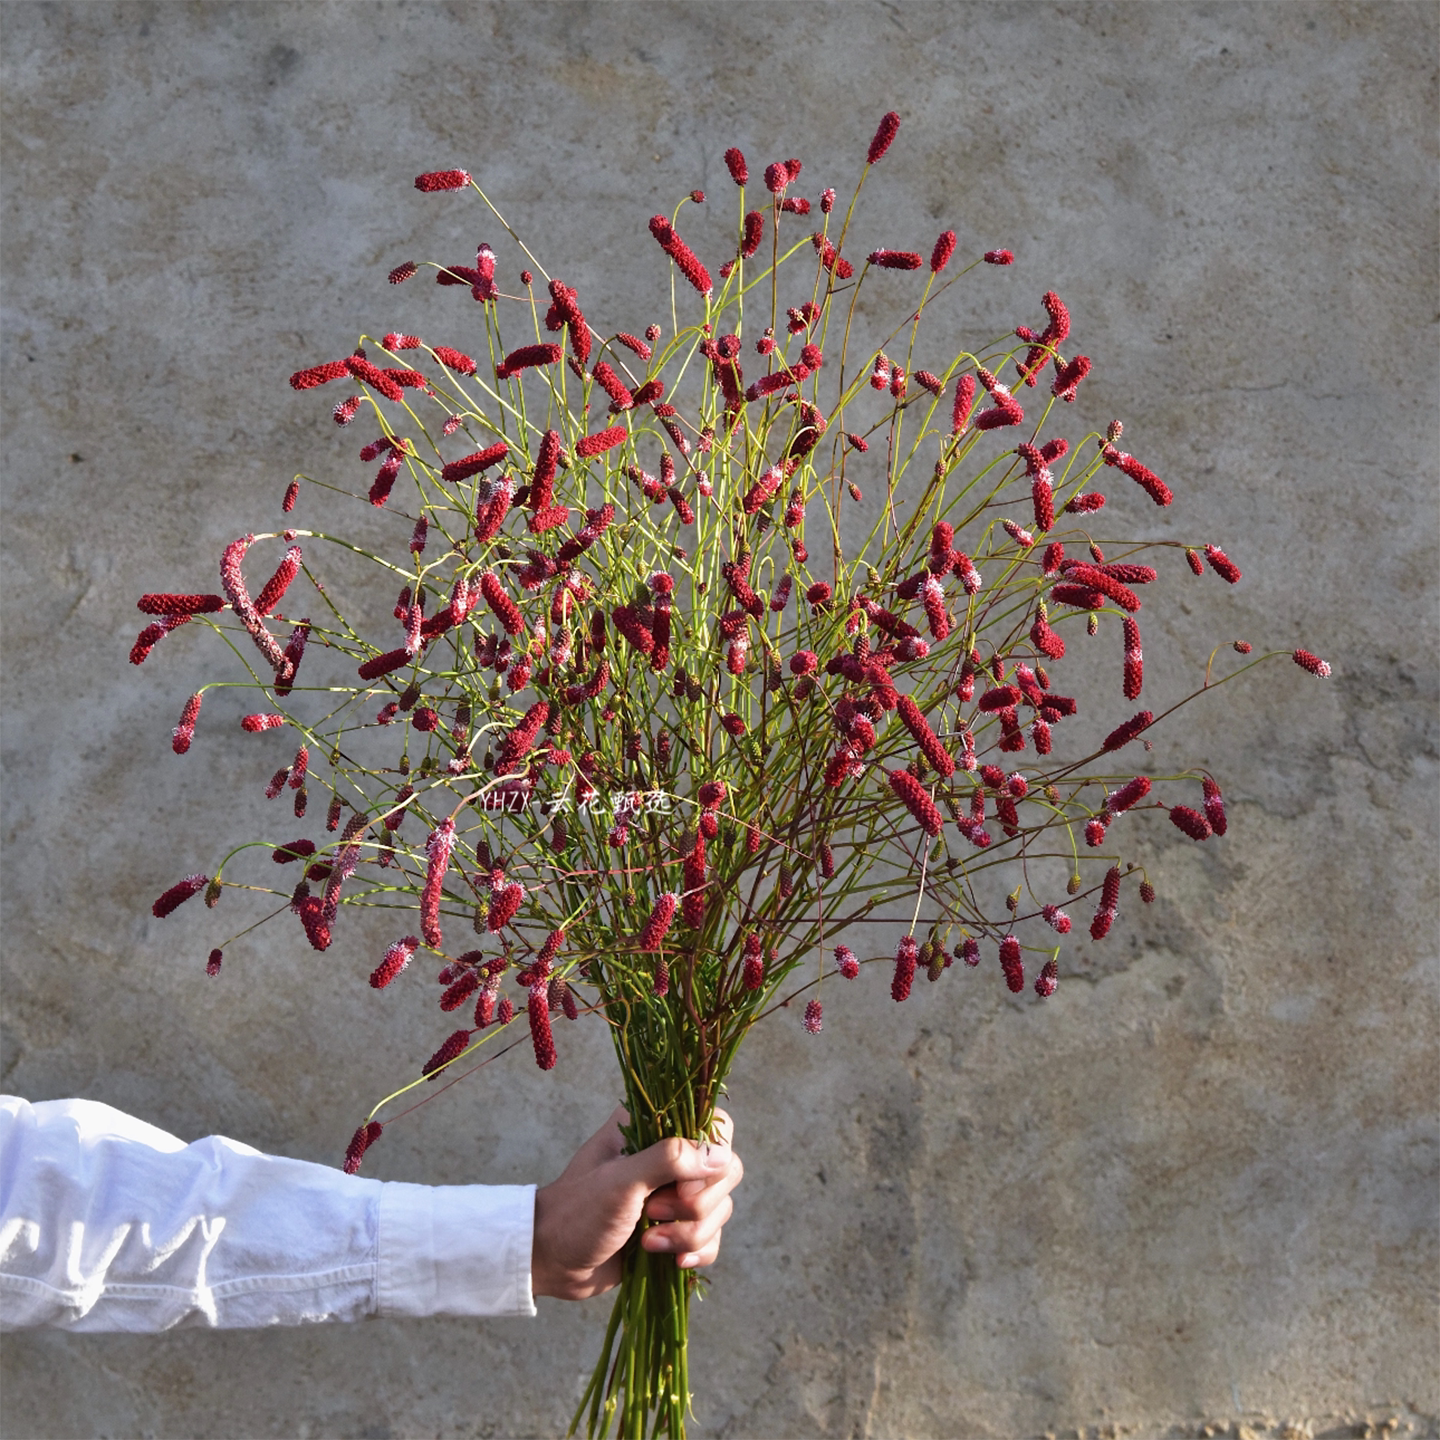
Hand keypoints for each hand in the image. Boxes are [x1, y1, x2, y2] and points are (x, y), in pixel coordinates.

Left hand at [531, 1107, 742, 1300]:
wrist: (554, 1261)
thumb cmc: (578, 1212)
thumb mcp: (620, 1181)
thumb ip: (669, 1159)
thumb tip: (720, 1157)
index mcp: (654, 1127)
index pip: (716, 1127)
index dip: (711, 1158)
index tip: (682, 1184)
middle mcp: (671, 1156)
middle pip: (725, 1171)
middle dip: (697, 1204)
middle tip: (654, 1212)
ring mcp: (676, 1194)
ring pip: (720, 1209)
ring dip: (689, 1234)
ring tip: (648, 1242)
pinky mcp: (677, 1229)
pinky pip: (712, 1239)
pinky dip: (696, 1252)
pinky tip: (670, 1261)